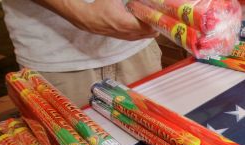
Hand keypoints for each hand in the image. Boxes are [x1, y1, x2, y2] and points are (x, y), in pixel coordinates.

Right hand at [34, 0, 158, 40]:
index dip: (155, 21)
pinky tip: (145, 29)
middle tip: (159, 19)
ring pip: (142, 37)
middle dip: (155, 26)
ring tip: (155, 24)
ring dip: (149, 31)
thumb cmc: (99, 5)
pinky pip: (136, 38)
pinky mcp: (120, 37)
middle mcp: (126, 32)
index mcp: (125, 22)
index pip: (146, 25)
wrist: (85, 17)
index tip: (160, 14)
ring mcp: (123, 36)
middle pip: (147, 33)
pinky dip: (142, 34)